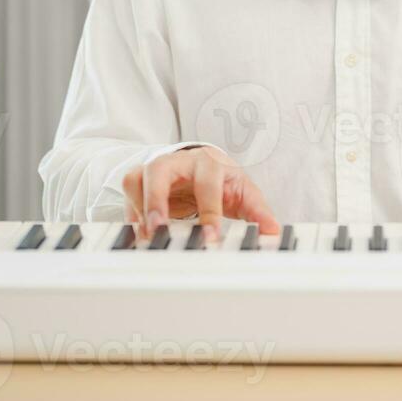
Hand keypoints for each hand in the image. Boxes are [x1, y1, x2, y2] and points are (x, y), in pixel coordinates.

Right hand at [122, 145, 280, 241]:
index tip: (210, 238)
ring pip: (136, 178)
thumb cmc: (222, 178)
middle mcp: (177, 161)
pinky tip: (139, 236)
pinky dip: (131, 216)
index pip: (207, 184)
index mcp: (207, 162)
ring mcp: (154, 169)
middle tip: (159, 229)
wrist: (203, 164)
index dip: (209, 212)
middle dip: (156, 199)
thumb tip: (273, 230)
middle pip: (159, 170)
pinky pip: (128, 195)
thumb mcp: (243, 191)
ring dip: (139, 208)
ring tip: (147, 236)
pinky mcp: (140, 182)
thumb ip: (258, 211)